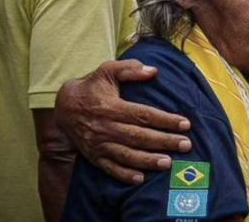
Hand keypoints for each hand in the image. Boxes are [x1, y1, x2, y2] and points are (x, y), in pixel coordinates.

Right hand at [54, 59, 191, 184]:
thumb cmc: (91, 87)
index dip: (166, 120)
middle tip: (186, 145)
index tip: (185, 124)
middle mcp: (106, 127)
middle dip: (164, 142)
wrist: (62, 106)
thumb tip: (153, 71)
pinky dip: (124, 175)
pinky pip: (109, 168)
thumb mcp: (107, 70)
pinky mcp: (93, 156)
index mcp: (112, 107)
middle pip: (139, 137)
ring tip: (168, 163)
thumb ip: (129, 69)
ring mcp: (99, 144)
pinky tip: (140, 179)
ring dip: (148, 160)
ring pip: (126, 154)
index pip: (144, 115)